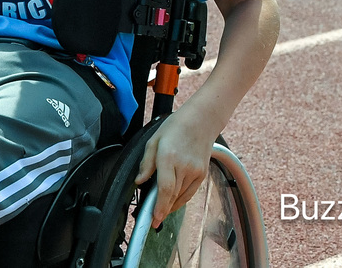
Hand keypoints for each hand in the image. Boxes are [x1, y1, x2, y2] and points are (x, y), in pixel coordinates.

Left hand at [134, 104, 215, 227]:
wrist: (201, 121)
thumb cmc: (175, 127)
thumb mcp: (153, 140)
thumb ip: (146, 163)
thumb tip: (139, 180)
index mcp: (169, 157)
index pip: (165, 188)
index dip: (160, 206)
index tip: (154, 218)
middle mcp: (184, 166)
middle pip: (173, 196)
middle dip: (163, 210)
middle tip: (153, 220)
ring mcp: (195, 171)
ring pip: (181, 196)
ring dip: (171, 206)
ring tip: (161, 212)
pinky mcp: (202, 174)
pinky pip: (190, 193)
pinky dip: (181, 200)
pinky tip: (173, 203)